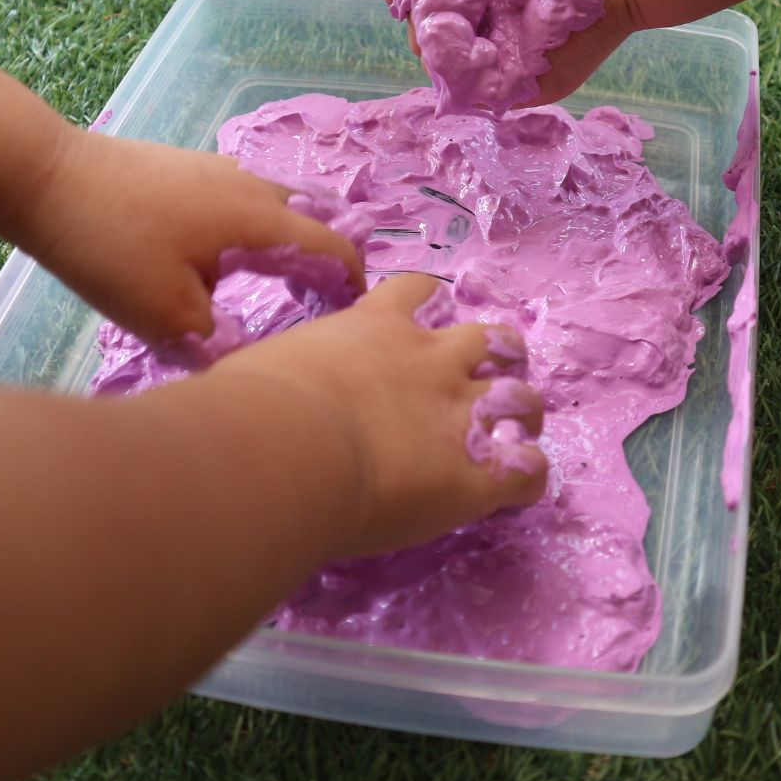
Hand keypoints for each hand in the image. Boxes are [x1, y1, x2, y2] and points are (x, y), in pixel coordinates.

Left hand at [8, 128, 365, 344]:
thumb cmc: (110, 247)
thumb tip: (249, 364)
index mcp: (260, 218)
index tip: (358, 315)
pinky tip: (226, 250)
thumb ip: (218, 345)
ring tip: (283, 277)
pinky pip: (240, 197)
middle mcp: (249, 185)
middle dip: (326, 255)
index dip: (353, 282)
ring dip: (289, 236)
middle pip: (311, 215)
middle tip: (326, 298)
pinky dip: (253, 224)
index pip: (332, 247)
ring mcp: (215, 168)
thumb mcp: (167, 316)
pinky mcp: (182, 167)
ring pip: (273, 202)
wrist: (42, 176)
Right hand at [217, 274, 545, 559]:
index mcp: (375, 327)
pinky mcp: (478, 472)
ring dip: (523, 412)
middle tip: (484, 381)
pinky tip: (514, 490)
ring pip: (524, 396)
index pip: (416, 291)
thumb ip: (283, 374)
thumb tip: (250, 397)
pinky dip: (529, 477)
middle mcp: (430, 359)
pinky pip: (530, 470)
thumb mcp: (265, 366)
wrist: (287, 445)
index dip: (427, 304)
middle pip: (491, 337)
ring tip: (515, 432)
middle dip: (497, 356)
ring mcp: (460, 413)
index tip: (421, 324)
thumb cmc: (252, 404)